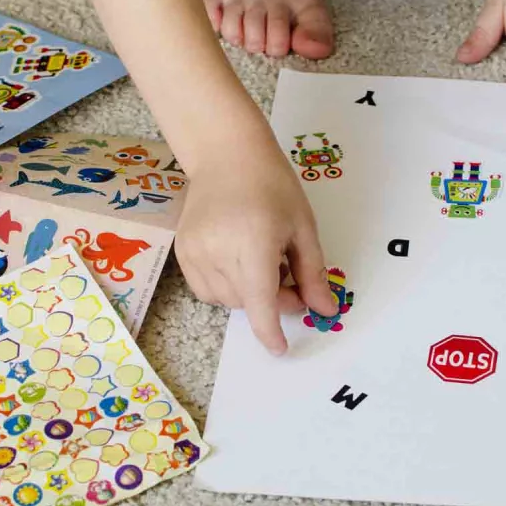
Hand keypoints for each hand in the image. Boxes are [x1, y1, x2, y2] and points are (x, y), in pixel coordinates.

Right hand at [175, 137, 336, 354]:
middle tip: (288, 279)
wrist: (226, 155)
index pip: (260, 303)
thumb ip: (312, 273)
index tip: (281, 349)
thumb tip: (325, 311)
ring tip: (259, 263)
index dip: (270, 332)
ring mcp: (194, 252)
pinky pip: (205, 289)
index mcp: (253, 243)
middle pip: (246, 303)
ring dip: (247, 294)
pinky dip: (225, 286)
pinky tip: (236, 261)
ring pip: (224, 300)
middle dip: (271, 301)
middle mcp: (218, 251)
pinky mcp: (181, 251)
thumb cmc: (272, 186)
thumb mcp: (302, 227)